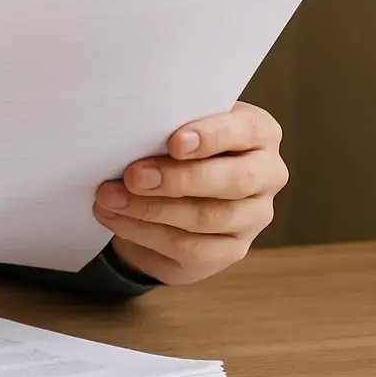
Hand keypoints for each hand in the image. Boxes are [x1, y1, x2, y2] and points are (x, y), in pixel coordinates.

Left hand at [94, 101, 287, 284]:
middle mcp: (267, 174)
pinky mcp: (232, 249)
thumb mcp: (173, 129)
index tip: (175, 143)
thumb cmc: (172, 149)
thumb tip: (129, 130)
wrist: (169, 198)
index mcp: (258, 132)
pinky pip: (190, 246)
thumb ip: (166, 126)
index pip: (247, 130)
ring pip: (208, 217)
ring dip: (151, 208)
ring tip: (109, 197)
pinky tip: (116, 218)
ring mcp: (253, 216)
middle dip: (179, 179)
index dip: (213, 136)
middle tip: (133, 176)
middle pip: (235, 180)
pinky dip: (145, 232)